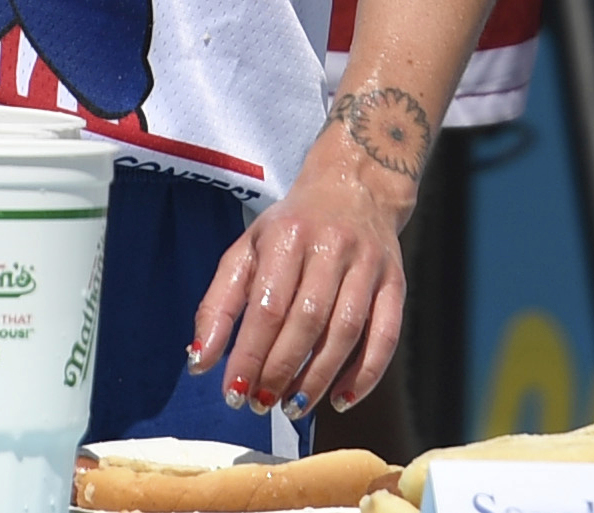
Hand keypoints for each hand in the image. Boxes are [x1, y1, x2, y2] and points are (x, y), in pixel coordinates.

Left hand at [186, 117, 410, 416]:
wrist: (355, 186)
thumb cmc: (293, 227)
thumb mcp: (249, 249)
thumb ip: (220, 304)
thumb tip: (198, 362)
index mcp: (289, 235)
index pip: (267, 306)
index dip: (249, 355)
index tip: (233, 394)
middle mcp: (331, 246)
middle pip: (307, 321)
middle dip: (281, 371)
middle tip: (261, 403)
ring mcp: (368, 264)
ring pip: (346, 331)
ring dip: (318, 379)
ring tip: (292, 407)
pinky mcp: (395, 282)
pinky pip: (386, 335)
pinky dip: (365, 374)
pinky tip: (341, 399)